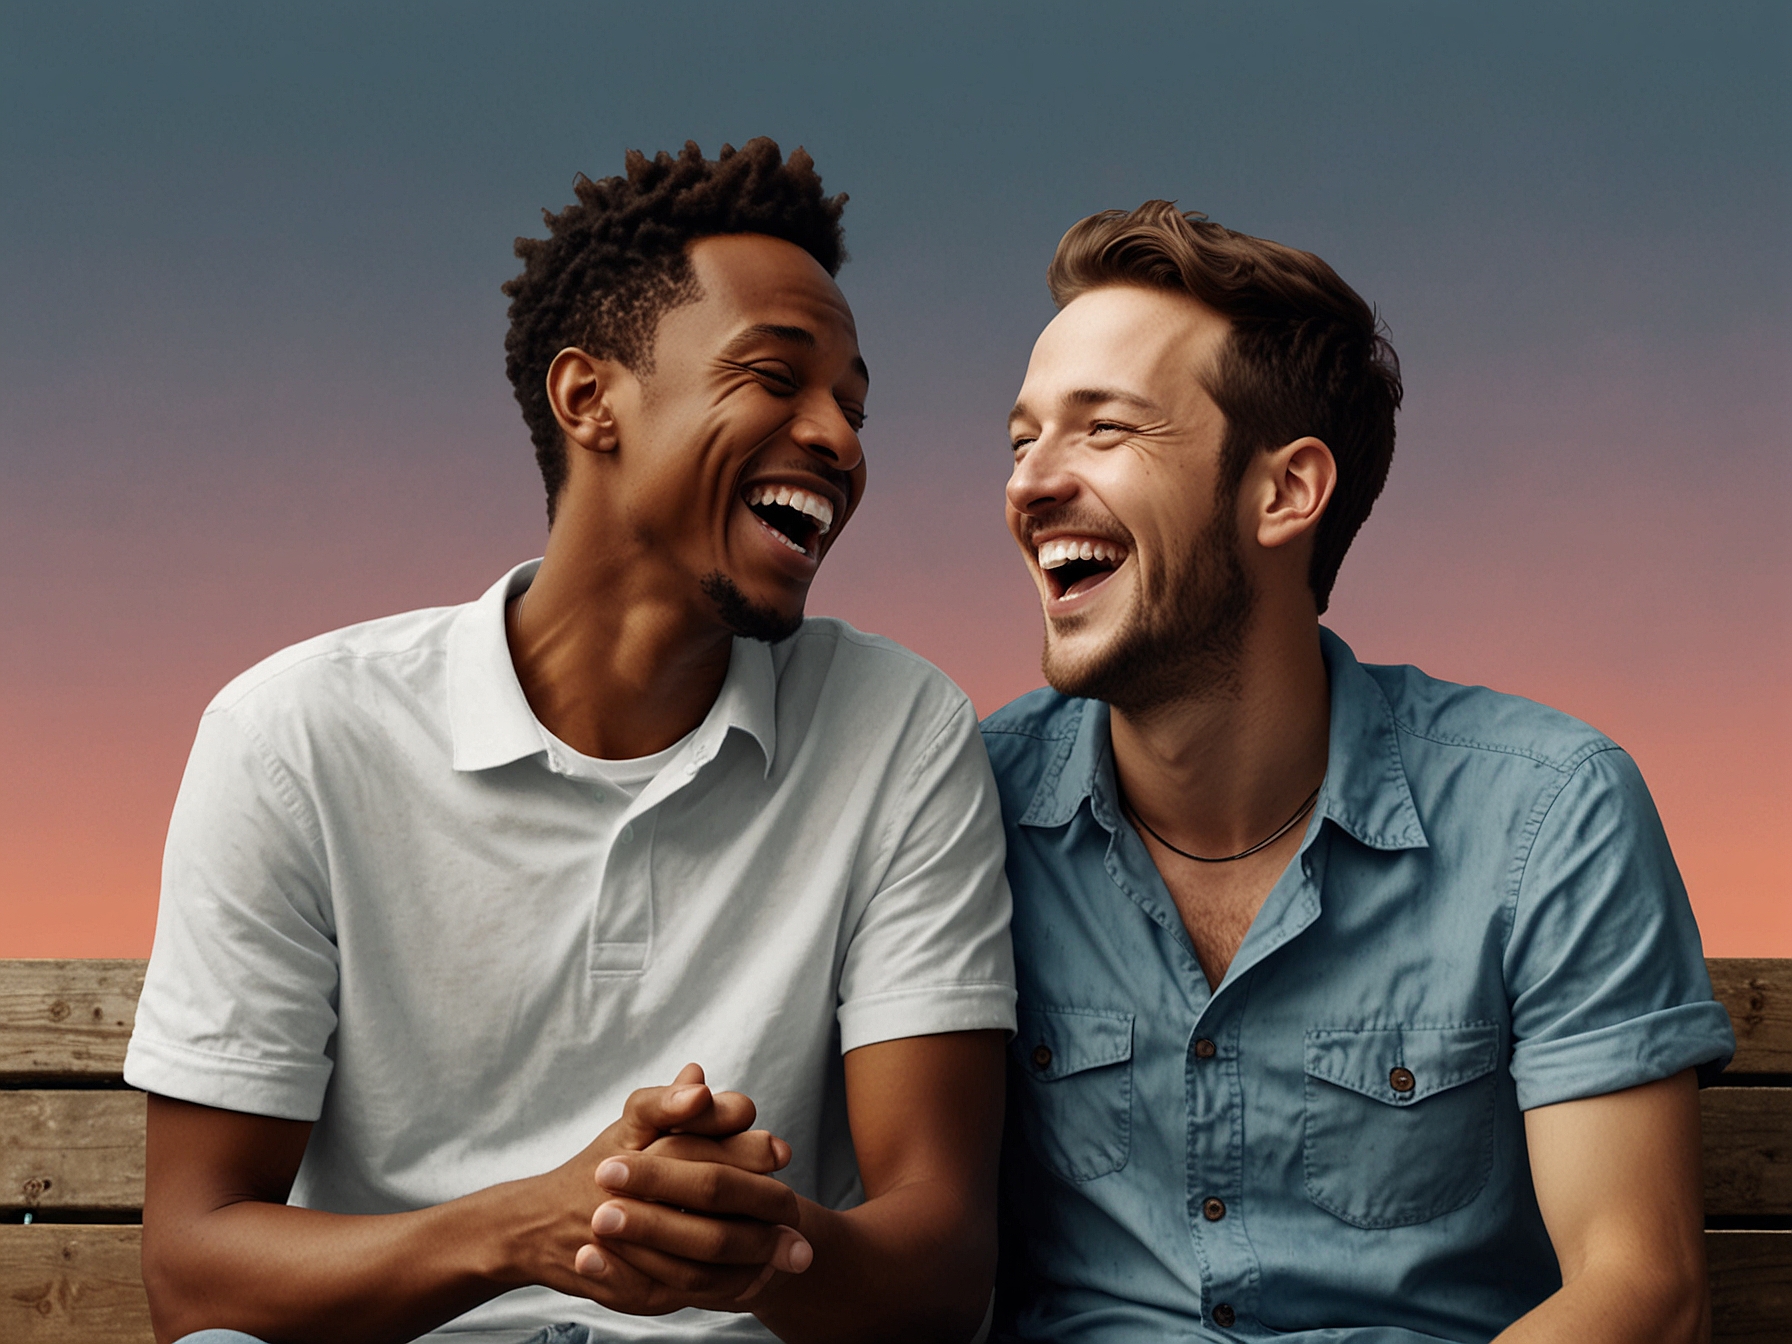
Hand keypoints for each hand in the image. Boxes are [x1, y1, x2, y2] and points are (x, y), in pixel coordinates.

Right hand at [520, 1064, 809, 1313]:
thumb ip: (668, 1103)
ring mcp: (628, 1236)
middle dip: (760, 1196)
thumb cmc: (600, 1168)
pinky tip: (760, 1279)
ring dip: (755, 1248)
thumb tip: (698, 1075)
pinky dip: (729, 1285)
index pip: (696, 1133)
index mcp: (633, 1141)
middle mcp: (627, 1186)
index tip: (781, 1151)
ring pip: (703, 1244)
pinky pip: (688, 1286)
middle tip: (797, 1206)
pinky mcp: (630, 1282)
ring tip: (792, 1251)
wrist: (538, 1227)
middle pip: (707, 1186)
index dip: (742, 1141)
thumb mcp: (630, 1127)